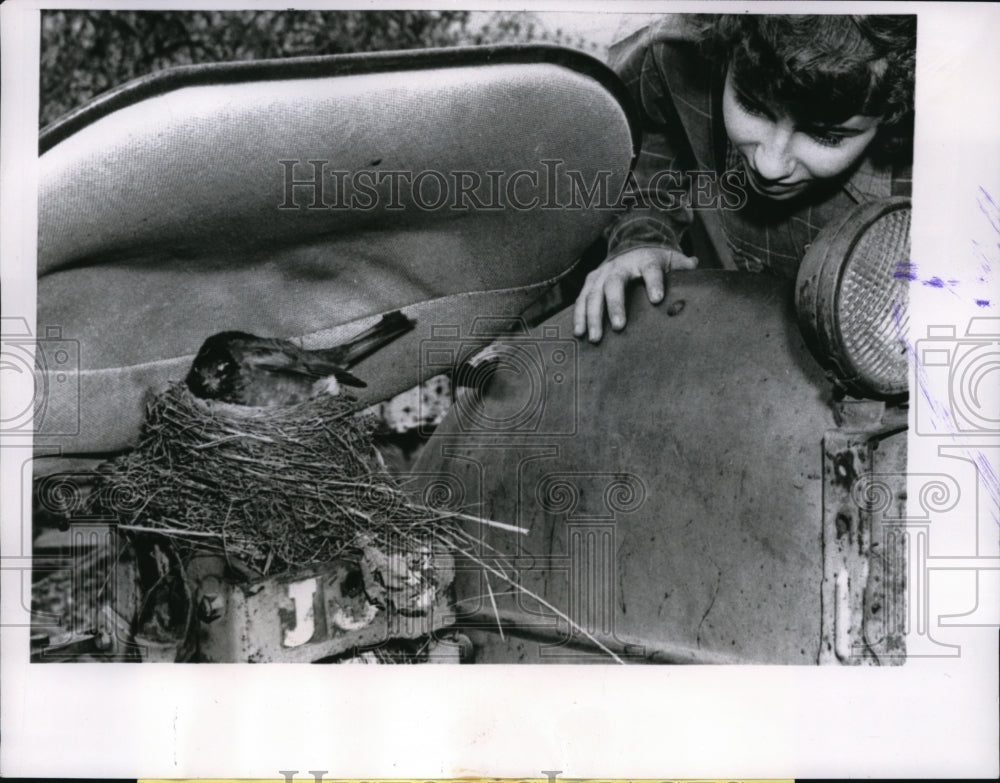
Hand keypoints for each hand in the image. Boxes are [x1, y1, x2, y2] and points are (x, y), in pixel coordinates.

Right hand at [573, 247, 696, 341]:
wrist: (631, 246)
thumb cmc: (655, 261)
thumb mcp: (671, 259)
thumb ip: (683, 266)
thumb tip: (695, 264)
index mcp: (645, 260)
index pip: (650, 270)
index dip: (654, 283)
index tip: (657, 299)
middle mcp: (620, 265)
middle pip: (615, 284)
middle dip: (615, 305)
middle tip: (619, 326)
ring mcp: (602, 273)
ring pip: (593, 293)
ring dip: (592, 316)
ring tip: (595, 337)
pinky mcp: (591, 281)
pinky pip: (582, 299)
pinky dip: (579, 316)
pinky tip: (579, 333)